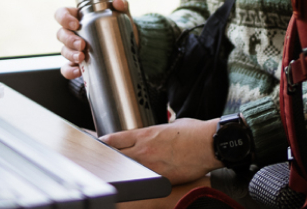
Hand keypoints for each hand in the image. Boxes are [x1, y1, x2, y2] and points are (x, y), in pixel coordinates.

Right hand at [54, 0, 130, 79]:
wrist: (127, 49)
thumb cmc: (118, 28)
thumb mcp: (121, 15)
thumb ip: (122, 5)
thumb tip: (118, 2)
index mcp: (78, 17)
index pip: (62, 14)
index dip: (64, 18)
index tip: (75, 24)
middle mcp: (73, 33)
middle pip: (61, 34)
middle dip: (69, 40)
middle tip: (82, 44)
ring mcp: (74, 49)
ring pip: (63, 50)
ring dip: (71, 54)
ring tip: (82, 57)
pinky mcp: (77, 64)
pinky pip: (67, 68)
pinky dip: (70, 71)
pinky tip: (79, 72)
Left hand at [102, 118, 222, 183]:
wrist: (209, 143)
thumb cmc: (195, 132)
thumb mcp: (173, 124)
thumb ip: (161, 130)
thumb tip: (161, 133)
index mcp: (145, 134)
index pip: (114, 139)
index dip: (102, 143)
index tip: (97, 145)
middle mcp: (144, 150)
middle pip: (115, 155)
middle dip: (106, 158)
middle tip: (99, 161)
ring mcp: (151, 165)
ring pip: (127, 169)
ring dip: (121, 170)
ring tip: (116, 173)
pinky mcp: (161, 178)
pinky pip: (143, 180)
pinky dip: (138, 180)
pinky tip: (136, 182)